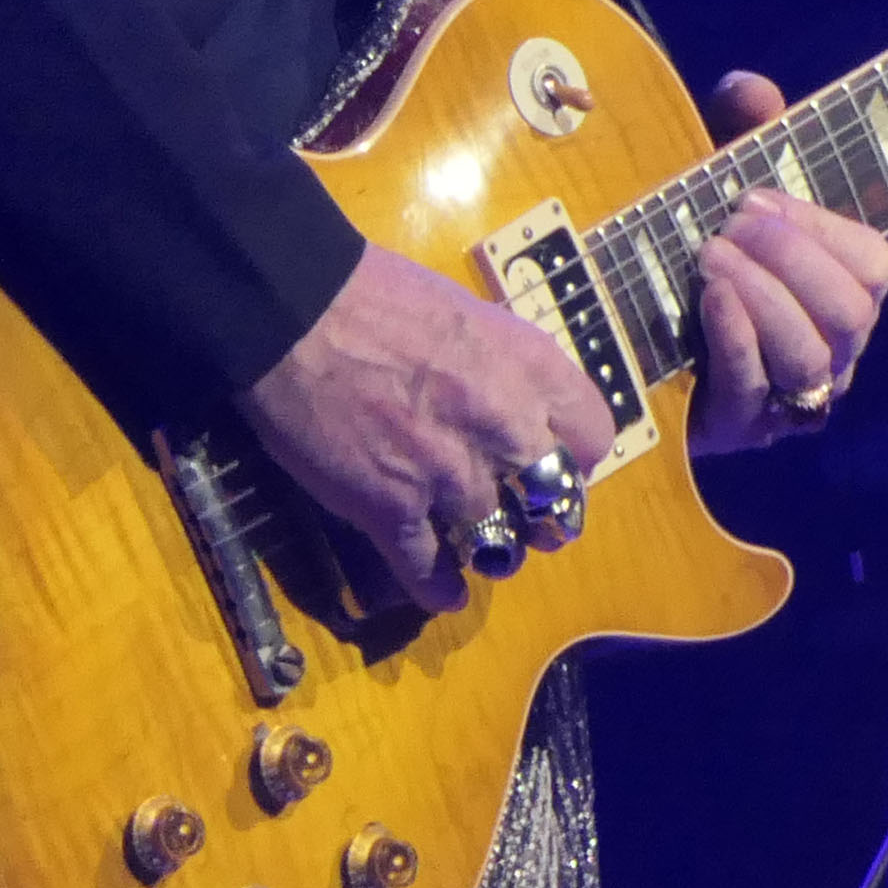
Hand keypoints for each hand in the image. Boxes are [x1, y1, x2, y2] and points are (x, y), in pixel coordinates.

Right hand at [242, 242, 617, 613]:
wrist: (295, 311)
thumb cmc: (377, 294)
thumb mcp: (469, 315)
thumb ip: (500, 364)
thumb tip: (510, 395)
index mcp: (530, 369)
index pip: (592, 436)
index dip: (576, 456)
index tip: (556, 461)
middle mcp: (504, 427)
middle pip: (552, 497)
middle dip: (541, 512)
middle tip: (527, 516)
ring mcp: (449, 474)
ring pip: (497, 542)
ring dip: (492, 549)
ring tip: (484, 548)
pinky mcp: (391, 510)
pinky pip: (428, 571)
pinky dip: (437, 588)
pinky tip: (442, 593)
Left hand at [681, 68, 887, 454]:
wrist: (622, 344)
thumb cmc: (689, 256)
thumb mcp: (715, 185)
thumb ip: (740, 130)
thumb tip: (754, 91)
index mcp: (840, 292)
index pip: (874, 264)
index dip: (820, 228)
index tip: (754, 198)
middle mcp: (831, 349)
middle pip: (853, 311)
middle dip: (793, 259)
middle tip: (729, 228)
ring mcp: (790, 395)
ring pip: (813, 356)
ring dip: (764, 295)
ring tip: (709, 258)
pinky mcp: (741, 428)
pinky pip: (757, 389)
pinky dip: (737, 337)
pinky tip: (707, 298)